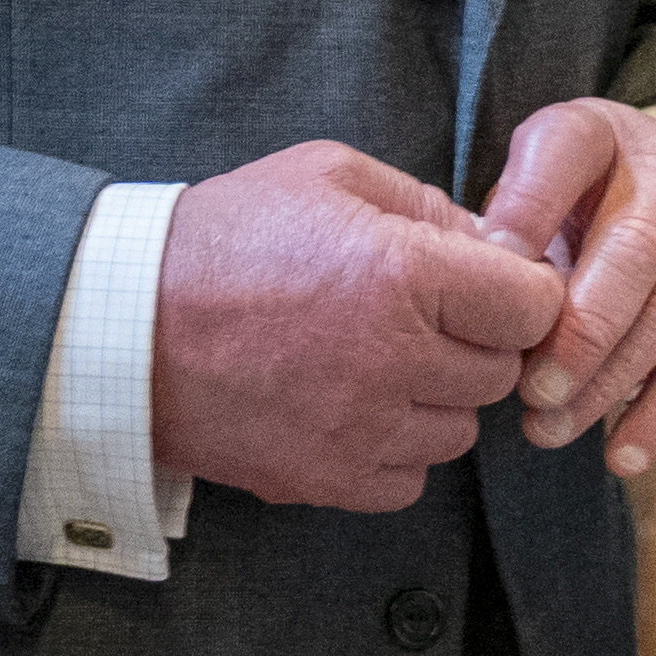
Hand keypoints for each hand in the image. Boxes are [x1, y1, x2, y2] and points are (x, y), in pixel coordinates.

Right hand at [148, 142, 567, 512]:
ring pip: (459, 430)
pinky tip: (357, 408)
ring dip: (437, 398)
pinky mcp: (323, 480)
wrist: (123, 325)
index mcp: (403, 275)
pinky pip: (408, 480)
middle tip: (426, 318)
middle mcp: (392, 361)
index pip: (533, 305)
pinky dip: (395, 450)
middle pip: (500, 370)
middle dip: (477, 341)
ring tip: (382, 361)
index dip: (521, 291)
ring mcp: (359, 431)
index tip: (492, 284)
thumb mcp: (327, 175)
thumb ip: (424, 203)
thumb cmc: (225, 238)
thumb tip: (495, 240)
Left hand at [481, 101, 655, 476]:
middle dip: (582, 328)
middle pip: (636, 249)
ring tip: (549, 429)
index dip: (529, 207)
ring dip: (609, 382)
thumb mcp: (538, 182)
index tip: (488, 267)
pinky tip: (622, 453)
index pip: (567, 149)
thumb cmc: (585, 199)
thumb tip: (475, 293)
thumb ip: (509, 224)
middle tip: (532, 389)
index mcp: (600, 134)